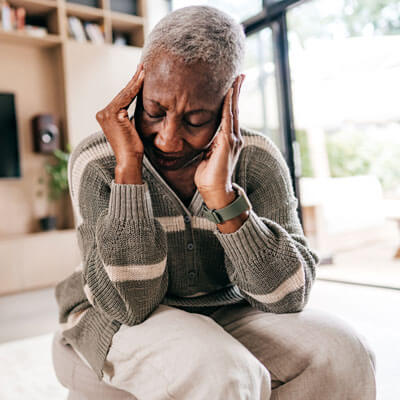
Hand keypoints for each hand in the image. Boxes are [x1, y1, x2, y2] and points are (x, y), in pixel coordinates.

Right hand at [95, 64, 144, 167]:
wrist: (130, 160)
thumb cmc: (133, 148)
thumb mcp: (131, 127)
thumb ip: (130, 115)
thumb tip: (141, 104)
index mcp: (105, 116)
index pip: (122, 98)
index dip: (132, 86)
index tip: (140, 74)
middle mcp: (102, 113)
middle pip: (122, 94)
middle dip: (134, 79)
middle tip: (143, 66)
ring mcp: (105, 113)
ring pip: (124, 94)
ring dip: (135, 80)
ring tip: (144, 69)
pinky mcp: (112, 114)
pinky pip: (127, 97)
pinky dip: (135, 87)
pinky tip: (142, 78)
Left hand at [194, 74, 244, 208]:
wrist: (215, 191)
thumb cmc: (209, 176)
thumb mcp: (207, 156)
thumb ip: (209, 145)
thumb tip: (205, 138)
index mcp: (228, 139)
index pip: (230, 115)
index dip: (231, 99)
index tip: (231, 85)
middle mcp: (233, 137)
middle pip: (235, 109)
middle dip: (237, 91)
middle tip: (239, 74)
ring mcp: (233, 139)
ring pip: (234, 111)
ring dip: (234, 94)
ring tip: (236, 78)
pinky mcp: (228, 142)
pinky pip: (228, 119)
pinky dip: (229, 105)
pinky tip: (229, 93)